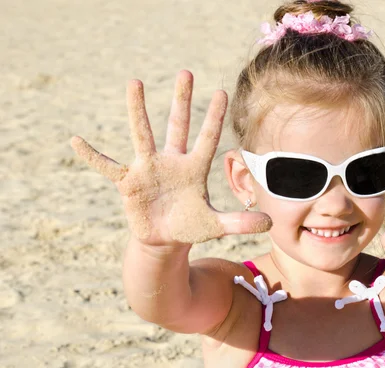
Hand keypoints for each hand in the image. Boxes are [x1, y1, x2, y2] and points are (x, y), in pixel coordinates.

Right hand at [70, 70, 271, 246]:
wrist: (164, 239)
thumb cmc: (190, 226)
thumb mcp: (215, 226)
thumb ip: (240, 223)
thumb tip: (269, 223)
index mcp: (194, 169)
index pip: (206, 139)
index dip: (213, 117)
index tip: (221, 91)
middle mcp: (171, 162)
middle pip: (177, 126)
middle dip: (181, 101)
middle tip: (186, 73)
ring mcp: (148, 169)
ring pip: (142, 134)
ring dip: (138, 110)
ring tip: (135, 82)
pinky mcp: (128, 183)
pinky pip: (107, 167)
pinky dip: (93, 156)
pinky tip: (76, 141)